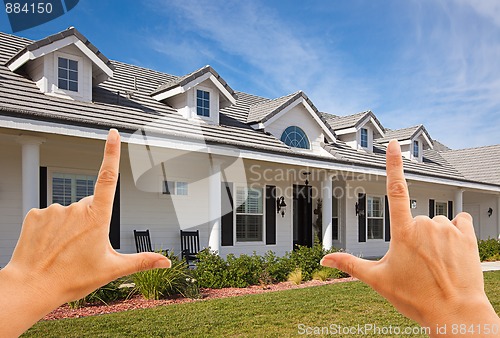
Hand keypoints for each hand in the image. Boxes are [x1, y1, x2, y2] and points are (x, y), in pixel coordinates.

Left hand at [0, 129, 169, 336]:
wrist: (31, 287)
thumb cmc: (71, 278)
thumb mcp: (112, 269)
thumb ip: (142, 261)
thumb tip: (166, 263)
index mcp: (97, 217)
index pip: (108, 178)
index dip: (111, 153)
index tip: (112, 134)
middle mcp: (76, 208)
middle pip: (89, 206)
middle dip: (90, 222)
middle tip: (83, 248)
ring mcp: (54, 209)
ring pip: (69, 213)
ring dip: (69, 227)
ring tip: (64, 251)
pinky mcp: (35, 214)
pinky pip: (48, 216)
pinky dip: (51, 229)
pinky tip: (49, 246)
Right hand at [321, 140, 498, 334]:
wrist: (456, 314)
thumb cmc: (416, 298)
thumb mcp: (378, 280)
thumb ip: (349, 264)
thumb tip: (324, 260)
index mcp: (402, 232)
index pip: (395, 189)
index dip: (393, 164)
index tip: (393, 144)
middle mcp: (425, 225)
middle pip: (415, 219)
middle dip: (414, 236)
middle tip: (417, 263)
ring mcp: (448, 228)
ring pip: (436, 222)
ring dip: (435, 236)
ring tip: (436, 262)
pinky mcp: (467, 235)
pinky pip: (459, 222)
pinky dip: (455, 232)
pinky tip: (452, 252)